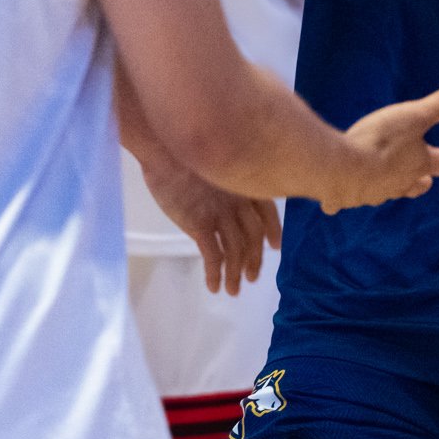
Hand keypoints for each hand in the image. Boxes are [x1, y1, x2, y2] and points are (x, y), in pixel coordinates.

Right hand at [141, 157, 281, 294]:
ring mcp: (221, 214)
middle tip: (252, 276)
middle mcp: (238, 200)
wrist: (165, 148)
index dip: (273, 231)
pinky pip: (213, 257)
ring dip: (235, 274)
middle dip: (255, 259)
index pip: (268, 212)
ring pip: (236, 252)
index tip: (274, 246)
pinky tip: (213, 287)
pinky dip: (216, 275)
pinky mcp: (201, 225)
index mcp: (245, 183)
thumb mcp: (216, 162)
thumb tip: (223, 192)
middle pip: (254, 236)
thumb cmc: (183, 149)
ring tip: (233, 290)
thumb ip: (225, 179)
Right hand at [320, 81, 438, 212]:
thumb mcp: (414, 116)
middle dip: (420, 183)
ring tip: (387, 188)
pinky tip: (333, 206)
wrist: (342, 169)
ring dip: (387, 189)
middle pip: (413, 184)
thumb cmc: (382, 141)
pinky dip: (342, 200)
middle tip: (426, 184)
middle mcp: (397, 182)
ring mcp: (371, 192)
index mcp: (418, 164)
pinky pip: (345, 200)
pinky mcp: (344, 196)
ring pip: (383, 192)